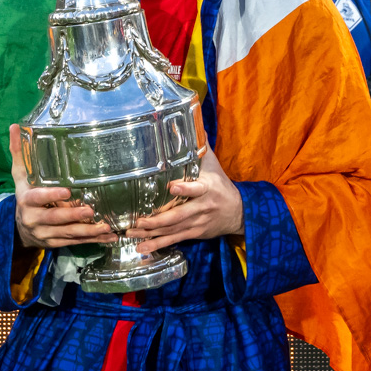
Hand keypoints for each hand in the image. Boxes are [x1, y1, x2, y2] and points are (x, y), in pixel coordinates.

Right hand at [9, 125, 116, 248]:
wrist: (19, 229)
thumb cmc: (25, 195)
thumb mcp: (19, 176)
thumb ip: (19, 153)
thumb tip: (15, 126)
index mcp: (26, 200)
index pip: (37, 198)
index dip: (51, 196)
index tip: (67, 191)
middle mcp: (34, 219)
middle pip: (55, 219)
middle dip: (73, 215)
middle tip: (91, 210)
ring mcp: (45, 233)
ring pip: (67, 233)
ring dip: (87, 231)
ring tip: (106, 227)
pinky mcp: (55, 243)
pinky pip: (74, 242)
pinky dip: (92, 241)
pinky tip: (109, 237)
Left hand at [126, 145, 244, 253]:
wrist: (239, 213)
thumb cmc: (221, 185)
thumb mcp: (214, 165)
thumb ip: (200, 148)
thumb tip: (191, 122)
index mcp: (207, 188)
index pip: (197, 188)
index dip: (186, 189)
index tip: (172, 187)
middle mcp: (201, 207)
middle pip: (179, 215)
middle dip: (157, 220)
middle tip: (138, 220)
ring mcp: (197, 223)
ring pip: (172, 230)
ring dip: (151, 234)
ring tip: (132, 234)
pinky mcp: (193, 233)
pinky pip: (174, 239)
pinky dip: (157, 244)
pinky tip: (142, 248)